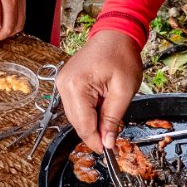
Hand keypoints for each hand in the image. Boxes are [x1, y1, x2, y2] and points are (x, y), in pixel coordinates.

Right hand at [57, 30, 143, 152]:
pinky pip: (75, 106)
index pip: (83, 124)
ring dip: (91, 123)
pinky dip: (88, 112)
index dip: (96, 141)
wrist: (115, 35)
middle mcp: (64, 85)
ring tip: (109, 122)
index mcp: (76, 86)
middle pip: (76, 122)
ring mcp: (62, 83)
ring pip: (75, 116)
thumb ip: (113, 118)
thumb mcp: (124, 90)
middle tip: (112, 139)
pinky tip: (101, 110)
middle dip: (94, 133)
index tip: (108, 151)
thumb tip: (108, 142)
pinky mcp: (66, 82)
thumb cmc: (122, 56)